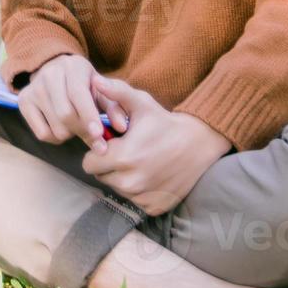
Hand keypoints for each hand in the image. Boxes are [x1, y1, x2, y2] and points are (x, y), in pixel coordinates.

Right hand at [18, 54, 108, 149]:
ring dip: (70, 135)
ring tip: (76, 125)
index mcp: (73, 67)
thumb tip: (122, 126)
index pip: (79, 95)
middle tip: (93, 136)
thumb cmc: (85, 84)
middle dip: (83, 131)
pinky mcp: (24, 102)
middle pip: (66, 115)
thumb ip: (114, 107)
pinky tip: (61, 127)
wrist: (55, 70)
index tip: (99, 134)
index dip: (89, 117)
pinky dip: (55, 138)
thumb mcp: (102, 90)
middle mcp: (49, 75)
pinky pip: (42, 134)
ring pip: (55, 127)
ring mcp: (34, 88)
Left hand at [81, 75, 231, 215]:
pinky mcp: (153, 208)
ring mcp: (142, 197)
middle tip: (126, 151)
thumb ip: (116, 92)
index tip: (111, 144)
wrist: (199, 144)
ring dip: (122, 177)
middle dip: (108, 165)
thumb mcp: (141, 103)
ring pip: (117, 189)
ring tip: (139, 161)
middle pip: (101, 177)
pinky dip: (138, 189)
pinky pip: (134, 200)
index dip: (97, 152)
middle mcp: (130, 182)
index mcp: (122, 158)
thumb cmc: (165, 122)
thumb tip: (94, 80)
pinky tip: (150, 173)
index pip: (89, 164)